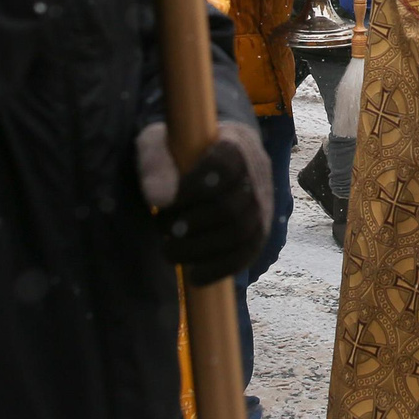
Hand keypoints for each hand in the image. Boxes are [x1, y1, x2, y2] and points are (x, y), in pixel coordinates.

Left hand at [136, 120, 270, 283]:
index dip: (193, 189)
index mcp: (234, 145)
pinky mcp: (260, 230)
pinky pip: (247, 254)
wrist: (213, 154)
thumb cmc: (181, 148)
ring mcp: (262, 205)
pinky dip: (219, 269)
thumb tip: (158, 199)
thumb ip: (155, 163)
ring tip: (170, 251)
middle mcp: (256, 175)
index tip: (163, 202)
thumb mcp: (160, 143)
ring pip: (241, 234)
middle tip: (162, 229)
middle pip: (231, 208)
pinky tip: (194, 275)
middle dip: (190, 225)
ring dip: (200, 250)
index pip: (223, 168)